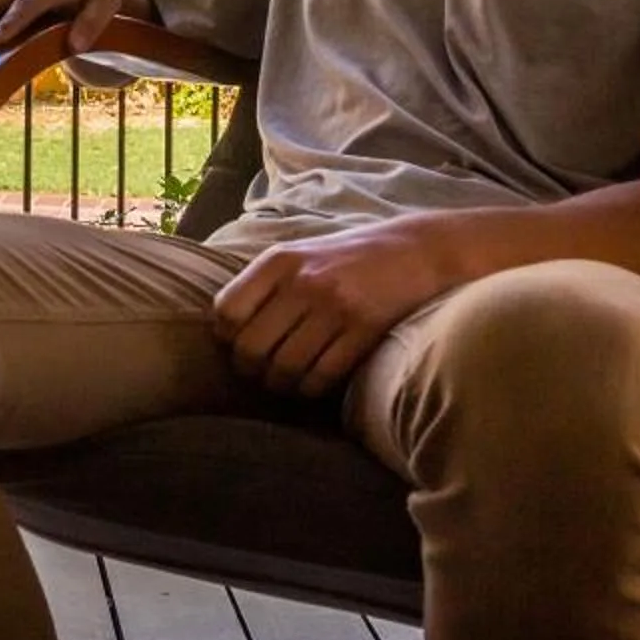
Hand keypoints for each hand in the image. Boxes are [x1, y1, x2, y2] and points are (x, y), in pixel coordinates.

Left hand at [211, 219, 461, 398]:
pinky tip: (310, 385)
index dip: (226, 337)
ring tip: (282, 382)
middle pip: (251, 346)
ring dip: (279, 384)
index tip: (236, 344)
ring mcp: (335, 306)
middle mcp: (303, 282)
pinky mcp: (364, 329)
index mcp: (279, 261)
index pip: (227, 311)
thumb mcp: (300, 254)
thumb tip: (223, 328)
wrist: (416, 249)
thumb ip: (263, 284)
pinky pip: (322, 375)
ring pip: (285, 367)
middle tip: (258, 372)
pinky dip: (310, 389)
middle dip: (249, 369)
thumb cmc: (348, 257)